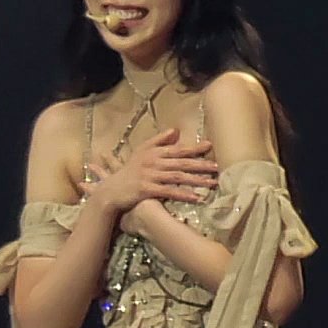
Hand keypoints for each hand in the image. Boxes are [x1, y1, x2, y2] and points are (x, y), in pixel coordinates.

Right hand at [81, 127, 216, 215]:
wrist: (110, 190)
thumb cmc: (127, 172)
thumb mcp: (140, 152)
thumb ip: (158, 140)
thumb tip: (175, 130)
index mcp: (152, 152)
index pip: (177, 149)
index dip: (194, 148)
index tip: (210, 146)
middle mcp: (153, 162)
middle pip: (181, 162)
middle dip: (200, 164)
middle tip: (217, 167)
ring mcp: (150, 175)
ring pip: (178, 176)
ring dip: (196, 180)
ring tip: (212, 183)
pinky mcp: (147, 189)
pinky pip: (169, 191)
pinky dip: (183, 194)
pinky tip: (196, 197)